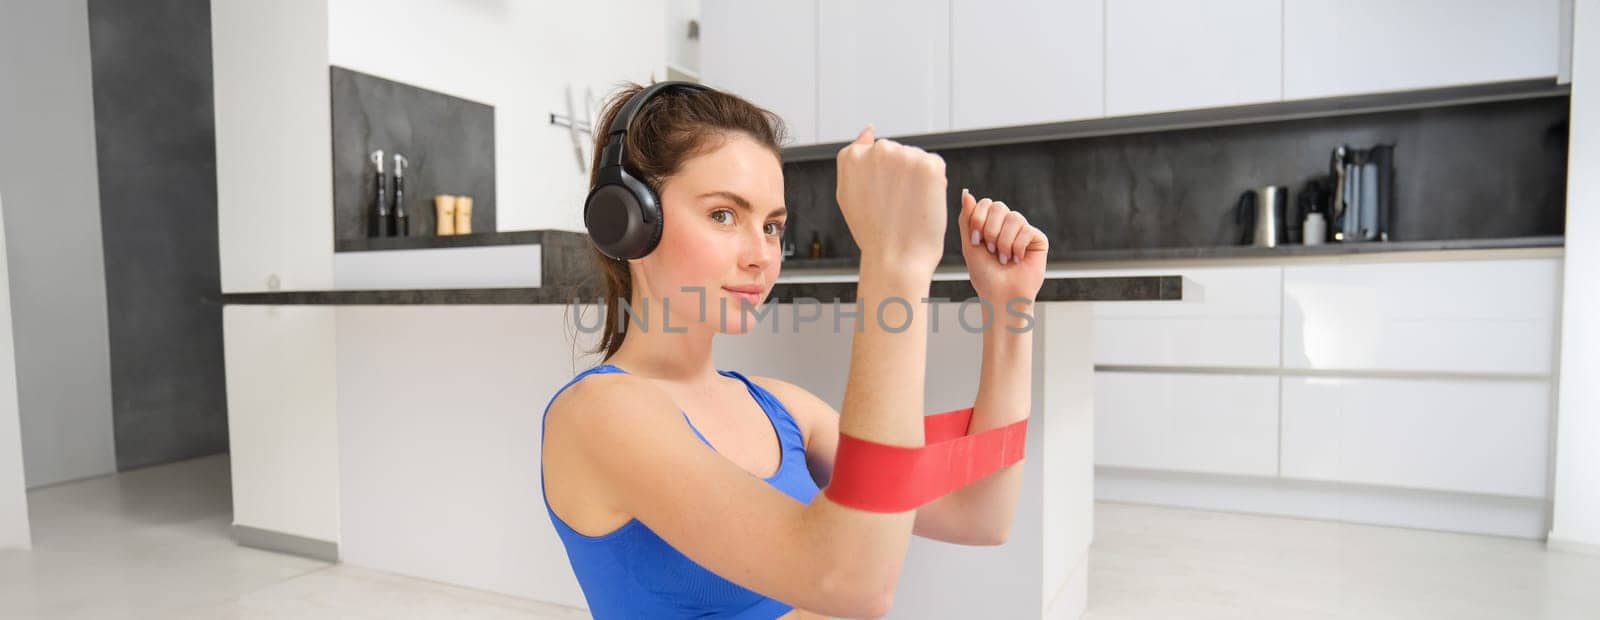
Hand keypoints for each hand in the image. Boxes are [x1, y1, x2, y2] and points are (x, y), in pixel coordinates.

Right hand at [834, 125, 947, 273]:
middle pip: (898, 154)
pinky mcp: (930, 165)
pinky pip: (935, 166)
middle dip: (901, 175)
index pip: (874, 153)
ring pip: (917, 160)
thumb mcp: (847, 194)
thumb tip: (868, 131)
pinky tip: (922, 204)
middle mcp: (877, 150)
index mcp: (852, 156)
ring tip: (908, 208)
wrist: (895, 259)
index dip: (882, 178)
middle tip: (895, 207)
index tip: (880, 199)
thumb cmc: (873, 234)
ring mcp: (905, 155)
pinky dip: (934, 184)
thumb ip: (853, 160)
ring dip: (918, 179)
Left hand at [959, 189, 1047, 305]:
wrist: (1001, 295)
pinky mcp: (1038, 239)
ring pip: (1014, 218)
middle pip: (999, 206)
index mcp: (991, 224)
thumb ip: (967, 219)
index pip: (985, 203)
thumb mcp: (969, 244)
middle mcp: (1007, 224)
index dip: (978, 219)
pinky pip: (1027, 230)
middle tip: (990, 250)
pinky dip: (1017, 247)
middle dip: (990, 230)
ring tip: (1003, 259)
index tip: (975, 241)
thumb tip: (966, 193)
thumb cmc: (984, 274)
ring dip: (1004, 242)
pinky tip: (1017, 260)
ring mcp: (1023, 230)